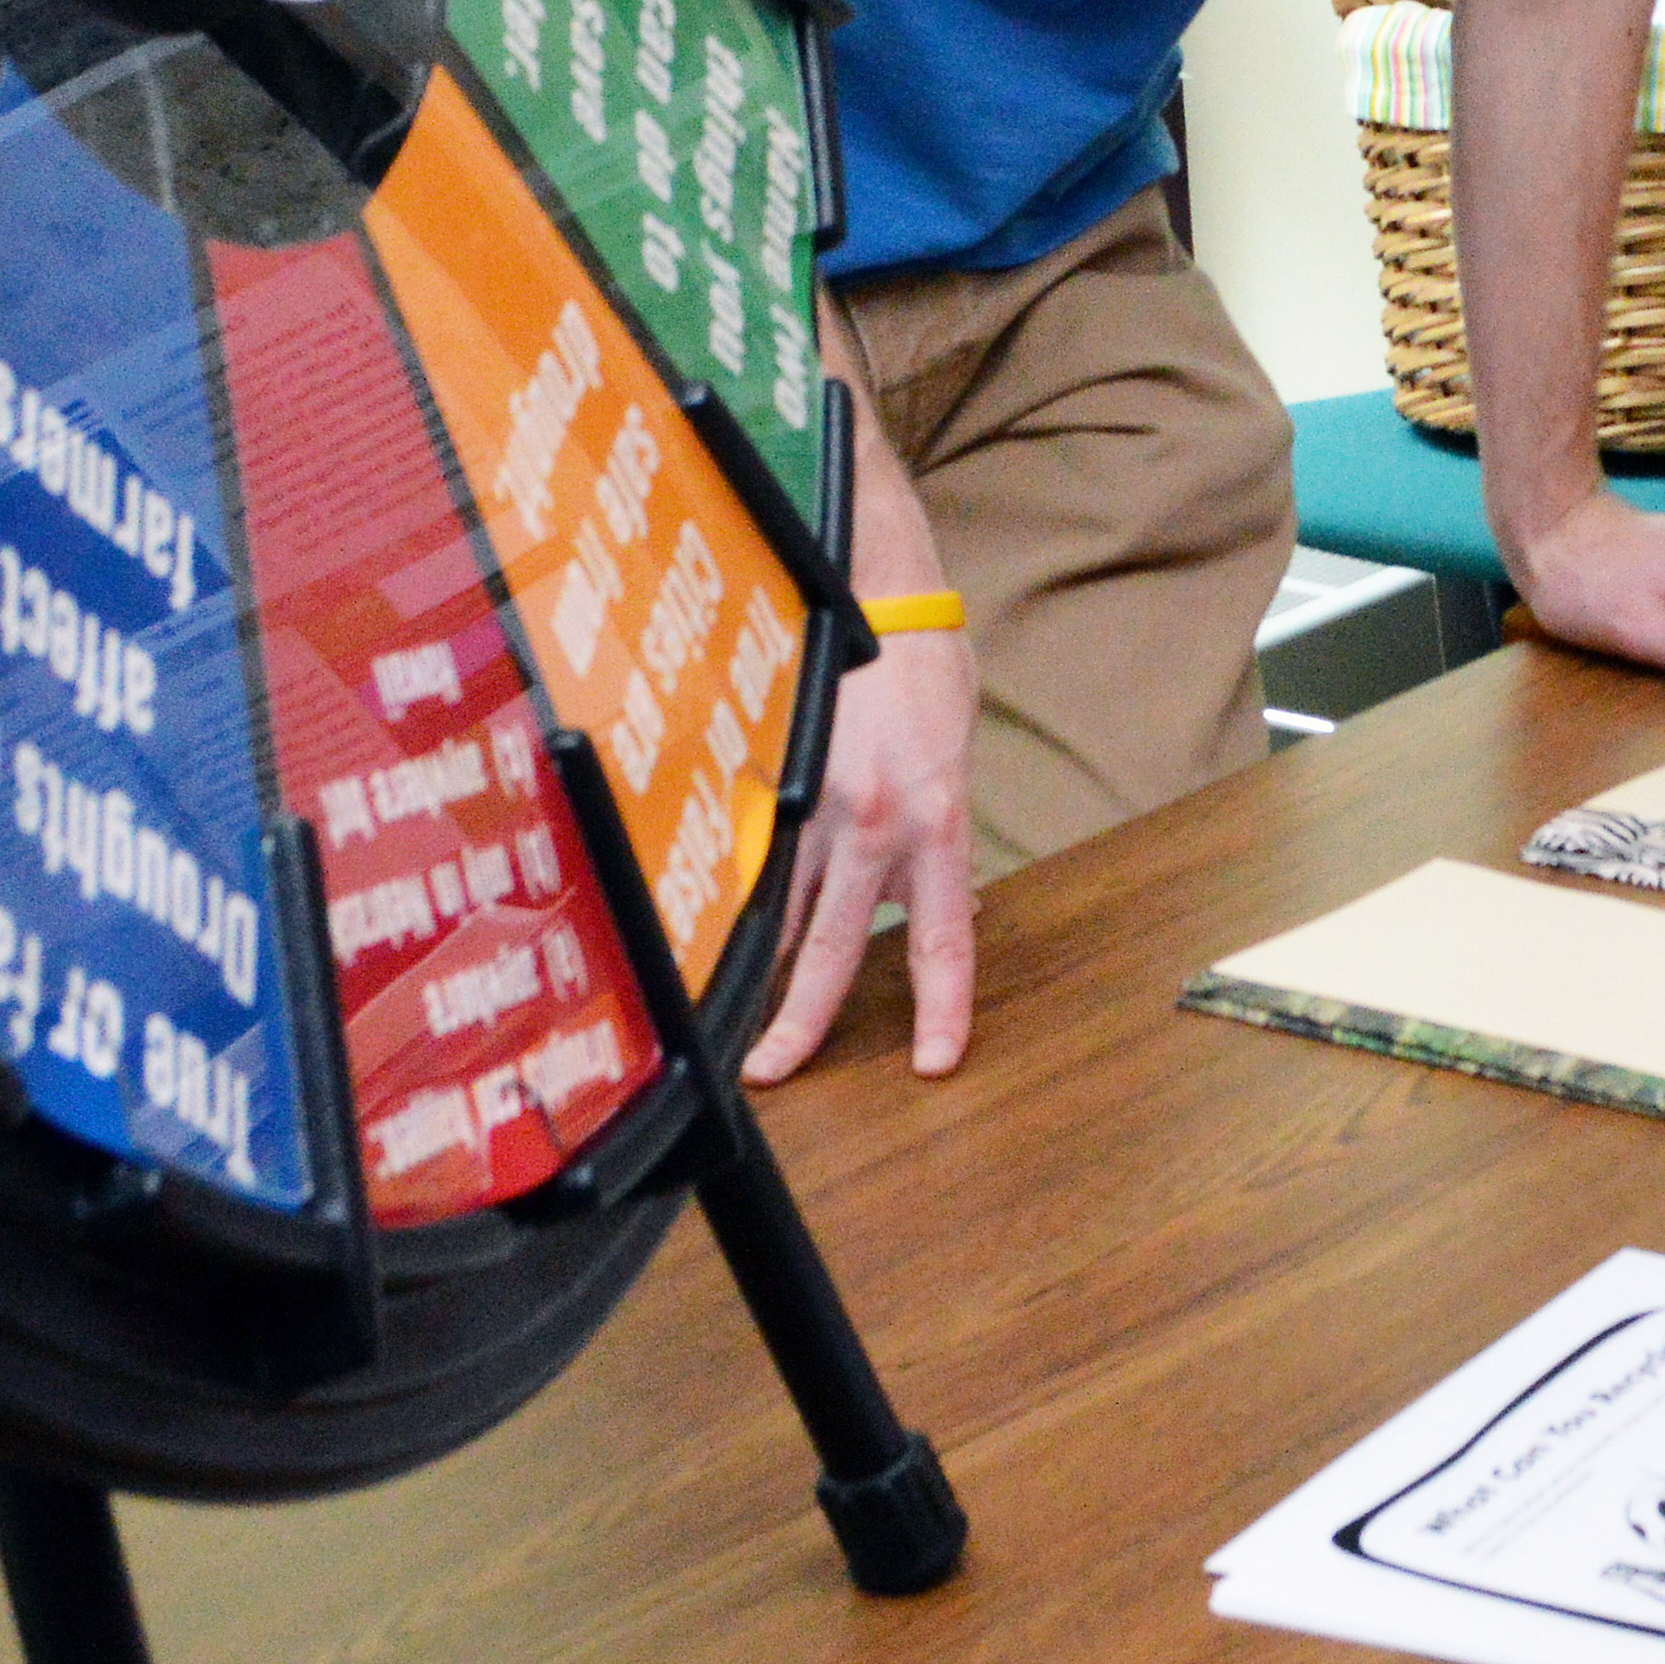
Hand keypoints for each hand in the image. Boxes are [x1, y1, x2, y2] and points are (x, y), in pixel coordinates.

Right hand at [744, 614, 976, 1082]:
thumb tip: (951, 902)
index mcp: (938, 823)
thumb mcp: (958, 762)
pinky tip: (706, 923)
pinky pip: (749, 851)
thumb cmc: (927, 671)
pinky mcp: (769, 776)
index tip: (934, 1063)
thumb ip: (947, 840)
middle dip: (800, 1022)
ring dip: (751, 963)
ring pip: (773, 907)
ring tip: (723, 1013)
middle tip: (774, 1071)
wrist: (879, 592)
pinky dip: (733, 891)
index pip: (943, 940)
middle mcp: (873, 825)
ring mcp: (812, 803)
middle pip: (832, 950)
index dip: (940, 1009)